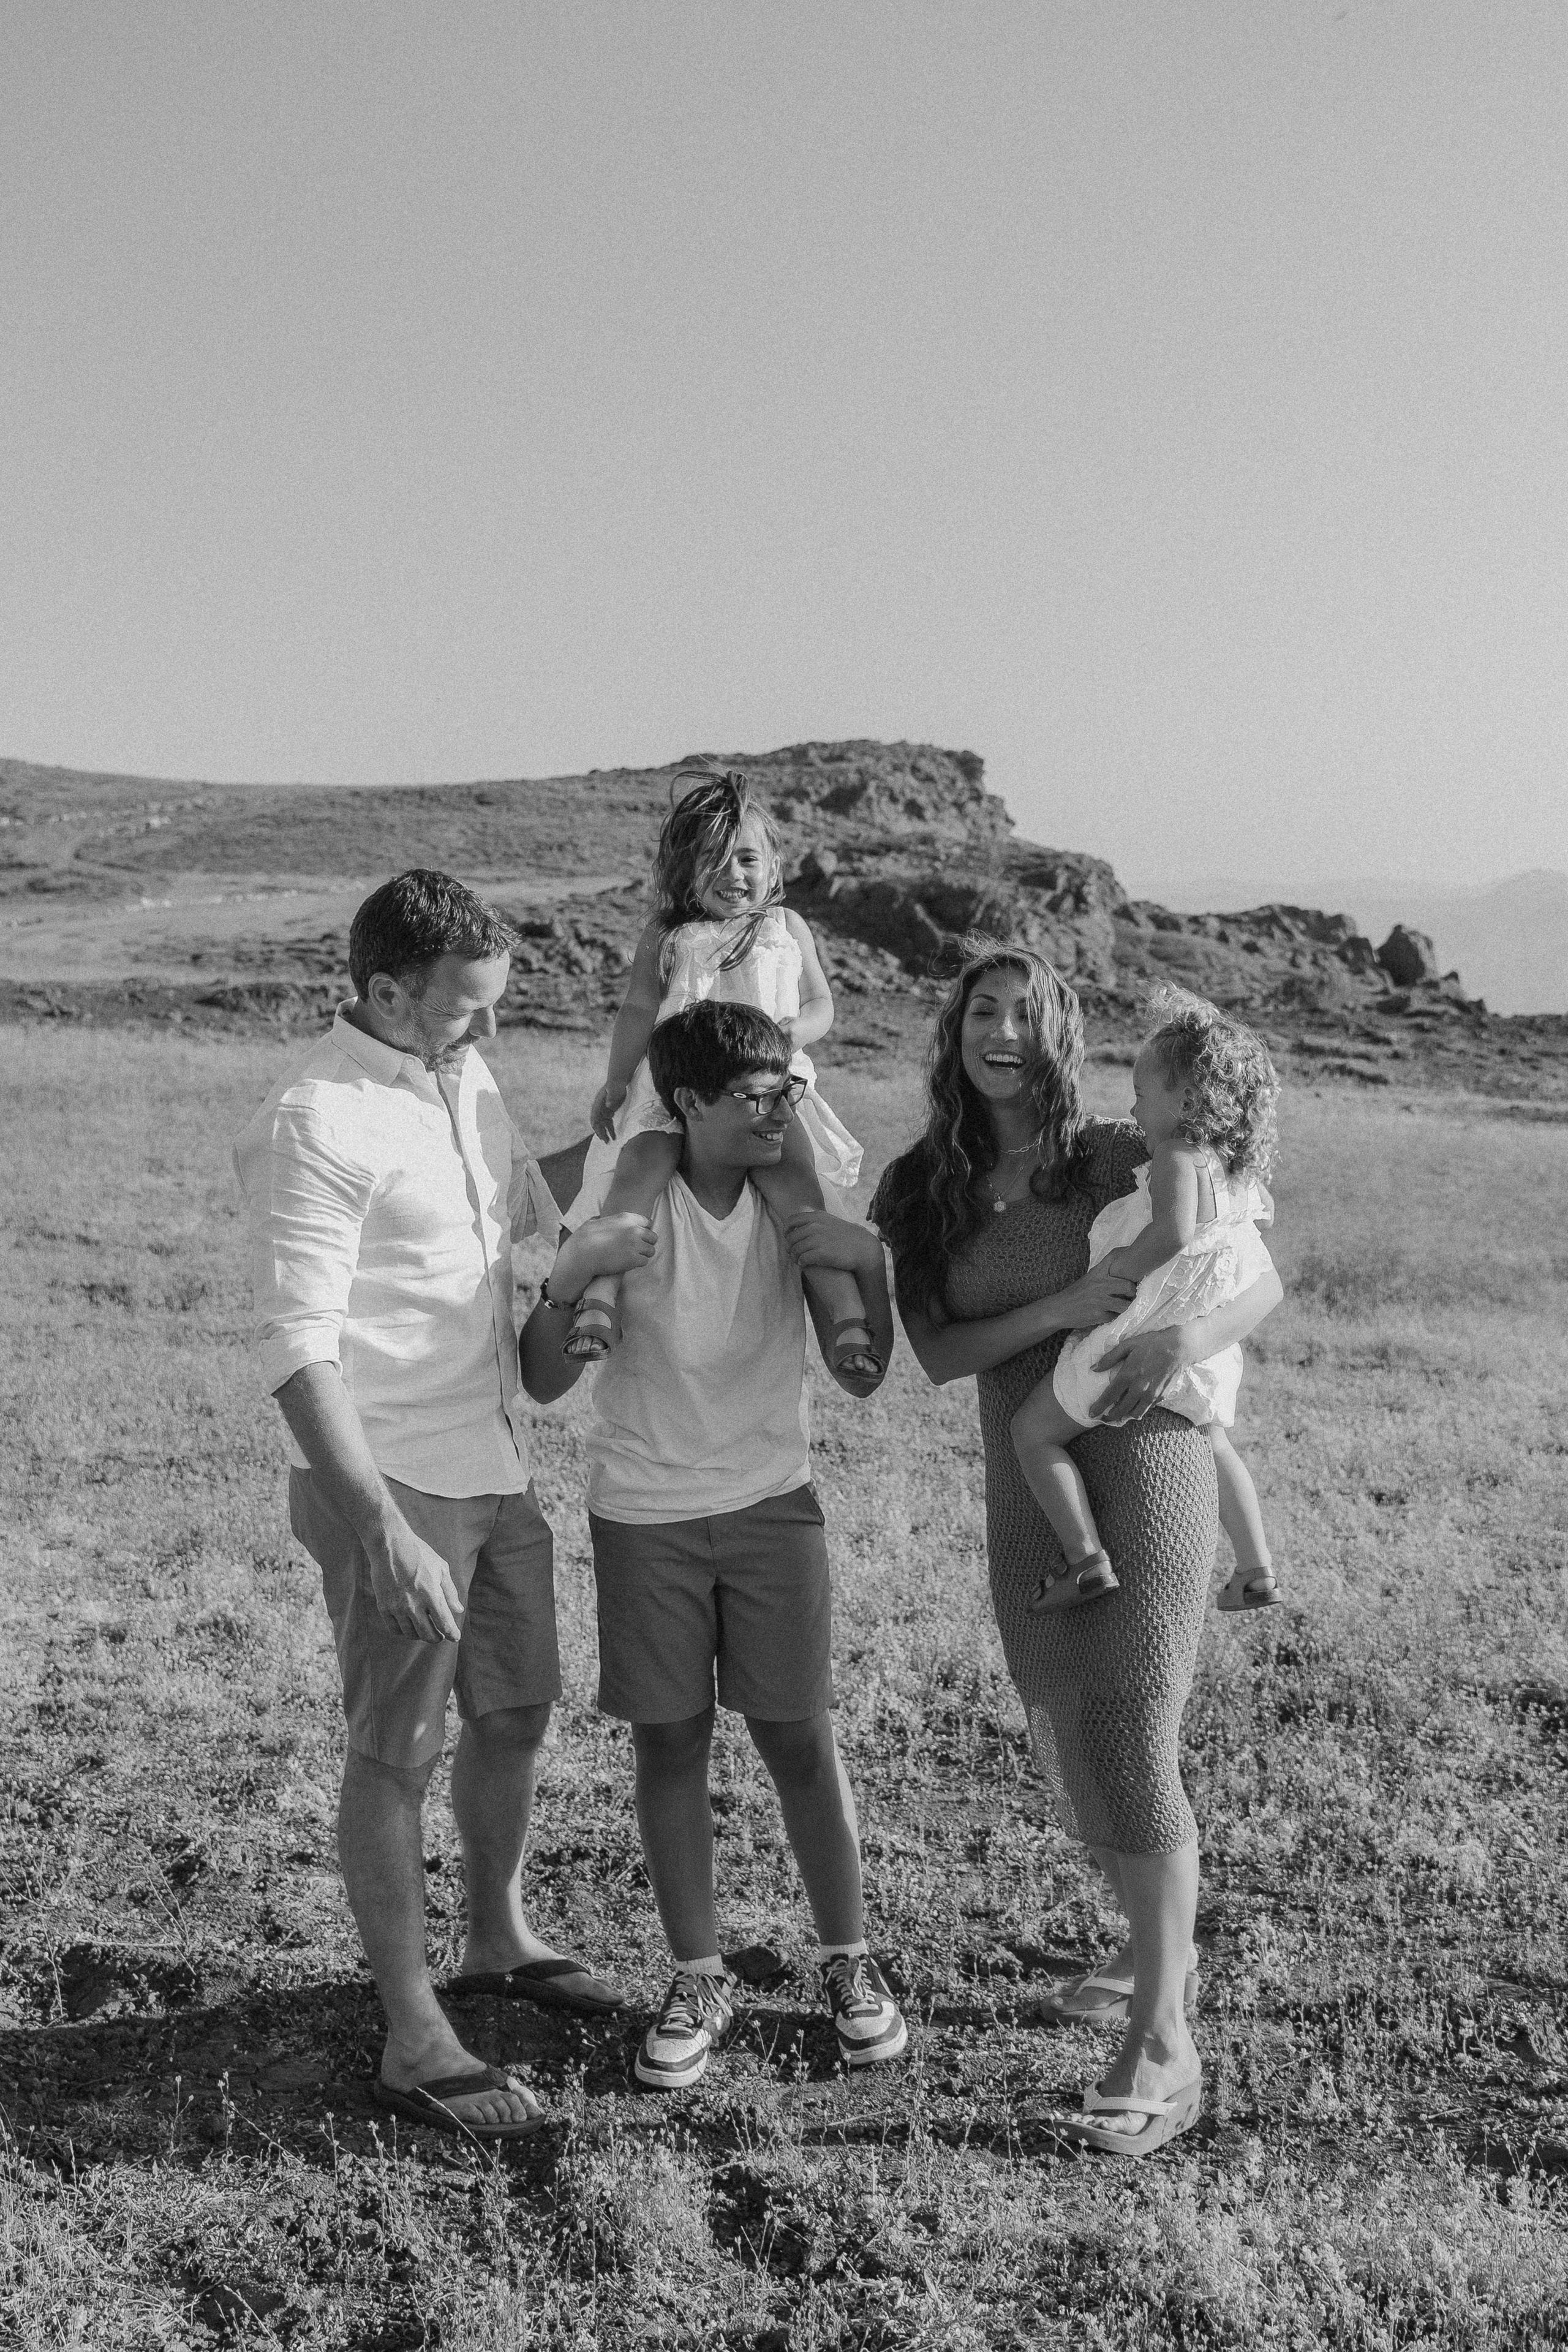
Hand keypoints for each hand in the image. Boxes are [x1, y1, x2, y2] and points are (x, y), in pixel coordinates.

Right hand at [364, 1513, 462, 1642]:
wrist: (390, 1545)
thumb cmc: (419, 1554)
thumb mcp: (441, 1568)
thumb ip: (450, 1592)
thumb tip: (458, 1610)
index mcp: (431, 1595)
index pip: (444, 1624)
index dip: (452, 1634)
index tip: (455, 1637)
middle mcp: (414, 1605)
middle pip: (427, 1635)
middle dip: (437, 1638)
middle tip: (440, 1636)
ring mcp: (397, 1607)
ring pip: (411, 1634)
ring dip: (420, 1636)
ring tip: (425, 1630)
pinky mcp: (383, 1607)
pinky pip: (394, 1629)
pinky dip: (404, 1632)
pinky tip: (409, 1626)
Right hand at [553, 1212, 656, 1295]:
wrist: (582, 1254)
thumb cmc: (584, 1239)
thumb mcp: (593, 1223)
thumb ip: (601, 1219)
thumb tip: (599, 1217)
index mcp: (626, 1218)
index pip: (647, 1222)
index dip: (643, 1230)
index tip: (638, 1236)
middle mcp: (634, 1229)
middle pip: (653, 1236)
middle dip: (646, 1243)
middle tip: (637, 1250)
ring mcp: (635, 1244)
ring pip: (651, 1250)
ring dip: (643, 1255)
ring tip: (632, 1258)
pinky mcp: (634, 1259)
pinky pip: (644, 1261)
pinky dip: (638, 1264)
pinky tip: (628, 1264)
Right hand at [589, 1083, 625, 1143]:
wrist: (619, 1080)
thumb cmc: (616, 1085)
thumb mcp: (614, 1090)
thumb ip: (611, 1098)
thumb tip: (608, 1106)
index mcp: (598, 1104)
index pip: (595, 1118)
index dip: (597, 1127)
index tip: (600, 1135)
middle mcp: (599, 1108)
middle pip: (598, 1123)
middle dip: (601, 1132)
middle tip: (605, 1141)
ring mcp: (604, 1110)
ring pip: (603, 1124)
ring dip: (606, 1132)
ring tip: (610, 1141)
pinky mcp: (609, 1111)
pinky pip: (608, 1122)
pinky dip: (610, 1129)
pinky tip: (614, 1135)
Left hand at [781, 1208, 882, 1277]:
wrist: (863, 1248)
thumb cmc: (846, 1236)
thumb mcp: (830, 1222)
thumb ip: (815, 1222)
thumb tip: (798, 1226)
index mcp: (816, 1216)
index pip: (791, 1221)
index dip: (786, 1230)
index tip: (788, 1237)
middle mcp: (815, 1226)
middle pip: (791, 1237)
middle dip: (790, 1246)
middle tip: (793, 1252)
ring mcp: (817, 1239)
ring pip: (795, 1249)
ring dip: (794, 1256)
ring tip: (798, 1260)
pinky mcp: (820, 1253)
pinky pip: (802, 1259)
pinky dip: (801, 1262)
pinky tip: (803, 1264)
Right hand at [1055, 1264, 1137, 1330]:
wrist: (1059, 1309)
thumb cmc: (1078, 1293)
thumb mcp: (1091, 1277)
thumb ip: (1106, 1272)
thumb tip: (1128, 1268)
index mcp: (1098, 1272)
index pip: (1117, 1258)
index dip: (1130, 1262)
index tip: (1136, 1268)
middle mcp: (1100, 1284)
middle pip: (1129, 1286)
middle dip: (1133, 1293)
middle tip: (1130, 1295)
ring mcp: (1099, 1300)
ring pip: (1125, 1305)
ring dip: (1126, 1307)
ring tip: (1121, 1306)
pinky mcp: (1098, 1315)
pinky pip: (1115, 1317)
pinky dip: (1113, 1317)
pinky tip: (1108, 1314)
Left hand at [1091, 1325, 1193, 1422]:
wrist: (1179, 1348)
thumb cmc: (1152, 1343)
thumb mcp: (1128, 1345)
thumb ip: (1109, 1358)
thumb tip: (1093, 1368)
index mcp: (1128, 1375)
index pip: (1109, 1396)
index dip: (1099, 1407)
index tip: (1091, 1413)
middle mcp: (1139, 1388)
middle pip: (1121, 1409)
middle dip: (1110, 1416)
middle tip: (1104, 1417)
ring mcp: (1152, 1394)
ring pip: (1135, 1413)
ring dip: (1125, 1416)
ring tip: (1119, 1414)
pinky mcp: (1161, 1396)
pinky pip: (1147, 1408)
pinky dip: (1139, 1410)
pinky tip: (1135, 1406)